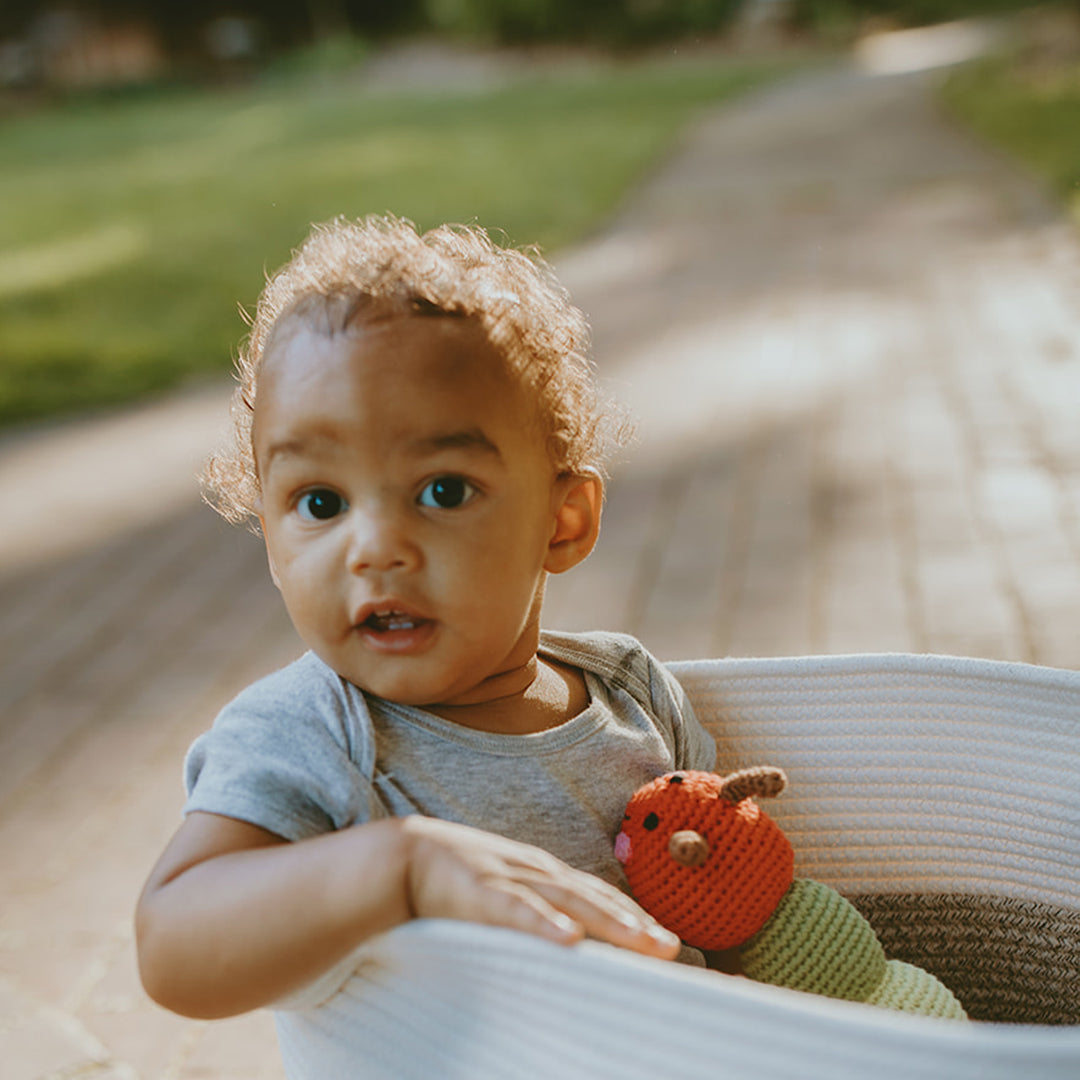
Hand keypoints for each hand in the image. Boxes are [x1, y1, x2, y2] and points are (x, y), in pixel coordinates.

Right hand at [401, 816, 679, 958]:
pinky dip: (543, 922)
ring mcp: (510, 878)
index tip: (667, 942)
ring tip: (641, 942)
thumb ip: (536, 910)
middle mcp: (535, 871)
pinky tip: (568, 939)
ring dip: (607, 921)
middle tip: (672, 949)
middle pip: (595, 898)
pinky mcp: (479, 891)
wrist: (403, 855)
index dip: (634, 915)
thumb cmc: (456, 881)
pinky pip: (516, 908)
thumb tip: (572, 942)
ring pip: (568, 901)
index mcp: (543, 873)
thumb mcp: (505, 892)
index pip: (599, 894)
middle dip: (635, 923)